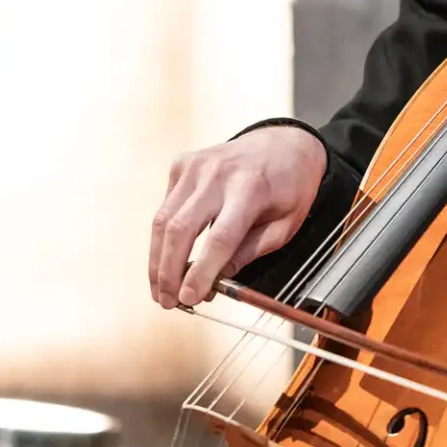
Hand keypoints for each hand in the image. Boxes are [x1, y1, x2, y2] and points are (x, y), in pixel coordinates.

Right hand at [148, 126, 326, 308]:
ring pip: (163, 220)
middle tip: (168, 302)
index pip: (219, 238)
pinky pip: (165, 206)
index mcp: (250, 188)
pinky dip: (162, 237)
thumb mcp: (285, 225)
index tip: (190, 298)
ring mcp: (196, 166)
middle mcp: (218, 174)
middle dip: (169, 272)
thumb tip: (214, 284)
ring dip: (157, 260)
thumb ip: (249, 253)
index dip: (201, 273)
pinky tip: (167, 257)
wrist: (285, 143)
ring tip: (160, 290)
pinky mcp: (182, 164)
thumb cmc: (289, 187)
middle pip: (181, 229)